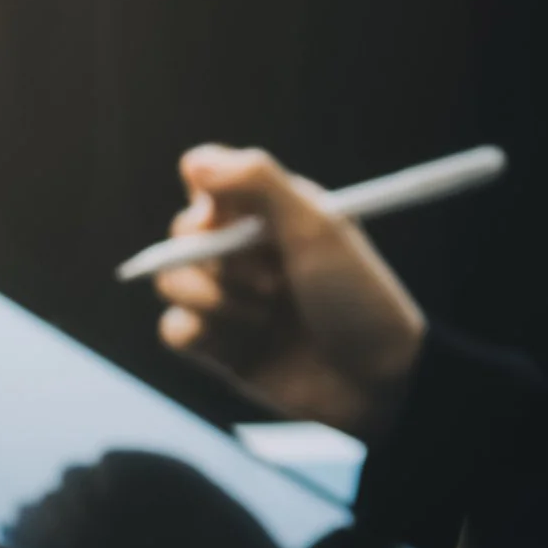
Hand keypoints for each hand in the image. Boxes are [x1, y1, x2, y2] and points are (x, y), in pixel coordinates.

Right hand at [155, 144, 426, 441]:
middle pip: (182, 234)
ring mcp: (230, 300)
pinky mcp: (220, 347)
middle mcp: (244, 251)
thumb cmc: (356, 300)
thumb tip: (193, 163)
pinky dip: (200, 333)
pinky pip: (173, 330)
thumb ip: (257, 183)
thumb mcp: (316, 228)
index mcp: (269, 212)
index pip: (204, 178)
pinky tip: (244, 343)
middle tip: (274, 284)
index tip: (225, 218)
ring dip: (214, 300)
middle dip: (219, 260)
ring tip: (265, 319)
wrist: (376, 383)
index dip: (206, 198)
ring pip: (171, 282)